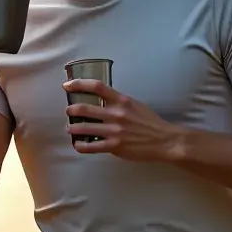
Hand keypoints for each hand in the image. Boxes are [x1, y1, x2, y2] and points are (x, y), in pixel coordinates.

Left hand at [64, 80, 183, 162]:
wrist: (164, 141)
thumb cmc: (150, 122)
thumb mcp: (134, 105)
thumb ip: (118, 102)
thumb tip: (101, 99)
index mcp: (121, 100)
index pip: (97, 86)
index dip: (79, 84)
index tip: (67, 85)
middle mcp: (116, 114)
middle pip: (85, 108)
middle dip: (71, 110)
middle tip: (69, 111)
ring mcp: (115, 131)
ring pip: (84, 128)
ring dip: (72, 128)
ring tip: (70, 128)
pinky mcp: (115, 146)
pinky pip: (91, 147)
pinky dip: (80, 146)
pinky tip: (77, 145)